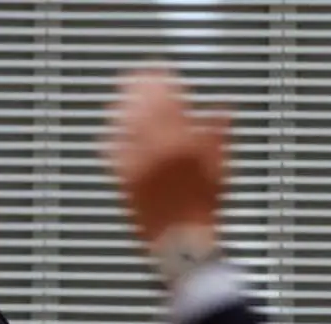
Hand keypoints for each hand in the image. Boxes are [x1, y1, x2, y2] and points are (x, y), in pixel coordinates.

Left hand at [104, 67, 228, 248]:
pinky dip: (109, 140)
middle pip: (141, 110)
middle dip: (136, 90)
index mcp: (182, 143)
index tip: (160, 72)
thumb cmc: (203, 210)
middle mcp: (156, 151)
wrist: (182, 243)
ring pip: (123, 129)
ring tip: (119, 100)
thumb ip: (217, 135)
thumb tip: (224, 111)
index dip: (162, 83)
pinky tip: (106, 134)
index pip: (168, 102)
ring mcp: (136, 166)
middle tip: (134, 77)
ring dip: (121, 110)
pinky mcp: (122, 181)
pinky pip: (111, 154)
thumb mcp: (219, 168)